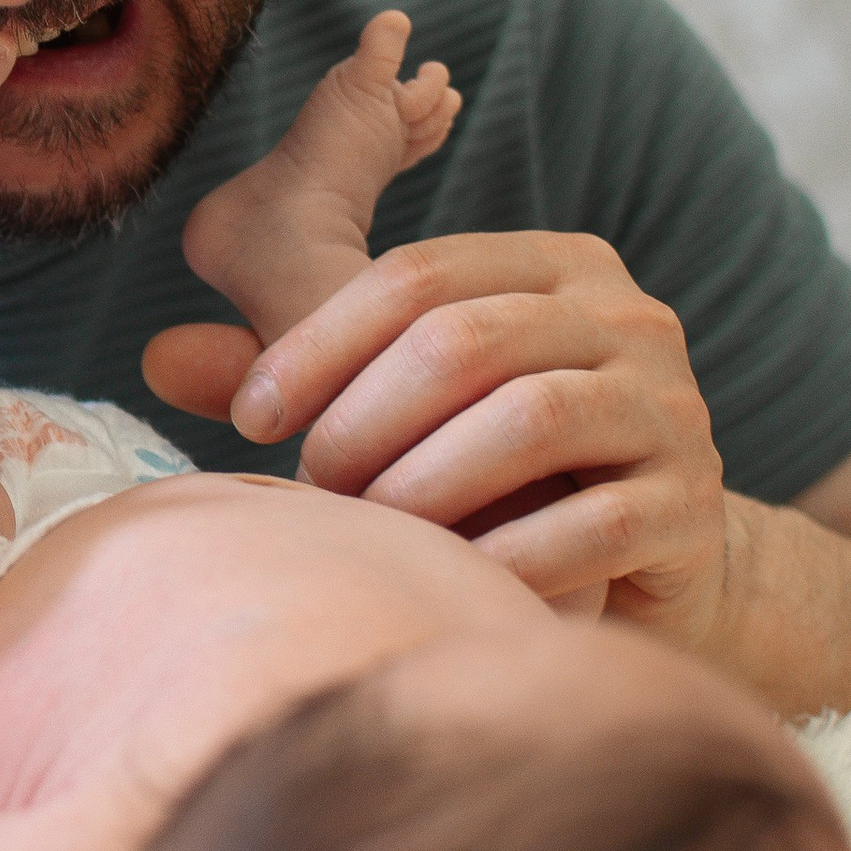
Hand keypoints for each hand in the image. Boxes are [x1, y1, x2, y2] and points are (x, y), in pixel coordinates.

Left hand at [205, 230, 729, 641]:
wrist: (657, 569)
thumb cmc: (503, 475)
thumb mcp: (408, 410)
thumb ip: (298, 376)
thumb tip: (157, 357)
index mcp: (557, 266)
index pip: (419, 275)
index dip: (319, 343)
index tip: (249, 420)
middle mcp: (629, 315)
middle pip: (468, 338)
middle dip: (365, 419)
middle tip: (313, 487)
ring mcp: (673, 408)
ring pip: (533, 419)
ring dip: (427, 483)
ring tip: (371, 532)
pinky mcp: (693, 506)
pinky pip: (595, 525)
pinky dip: (509, 558)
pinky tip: (450, 584)